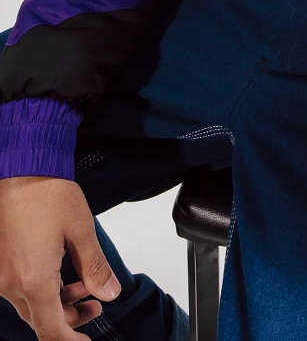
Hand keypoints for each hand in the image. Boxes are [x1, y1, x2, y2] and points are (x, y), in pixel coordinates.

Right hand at [0, 176, 120, 338]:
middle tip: (95, 305)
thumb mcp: (82, 231)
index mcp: (33, 281)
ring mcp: (1, 273)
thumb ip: (95, 267)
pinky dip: (42, 286)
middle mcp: (11, 282)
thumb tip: (108, 292)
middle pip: (40, 318)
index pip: (51, 330)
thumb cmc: (47, 193)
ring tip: (84, 284)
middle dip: (69, 317)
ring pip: (30, 302)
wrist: (21, 169)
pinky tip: (62, 270)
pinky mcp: (0, 260)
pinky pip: (20, 286)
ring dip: (57, 300)